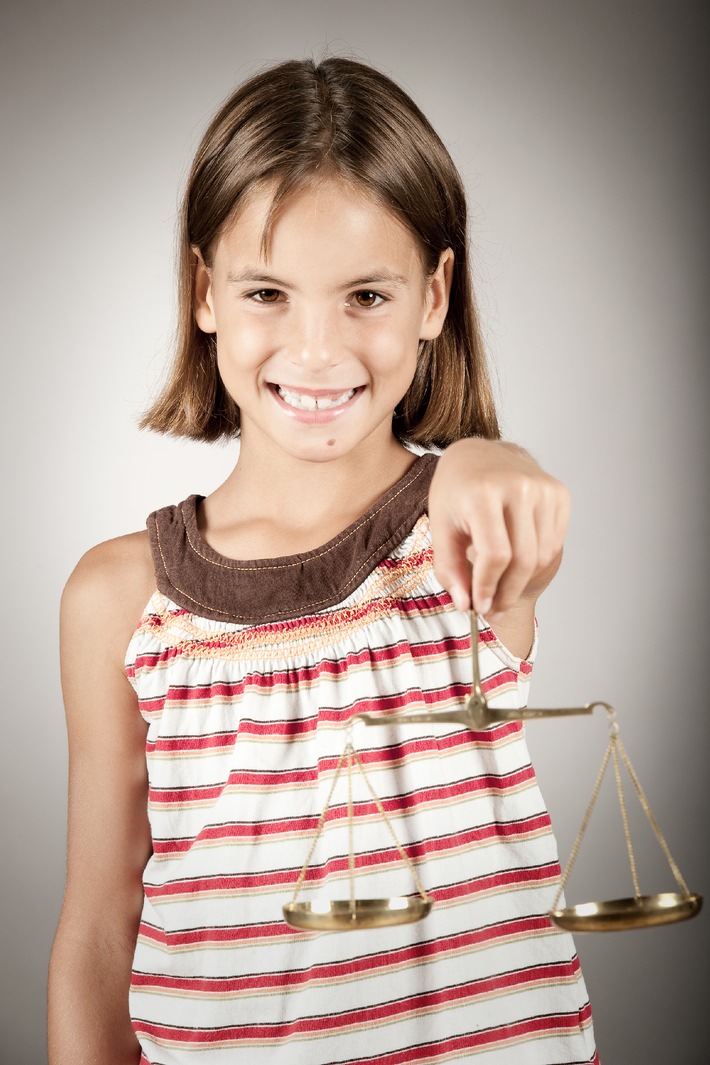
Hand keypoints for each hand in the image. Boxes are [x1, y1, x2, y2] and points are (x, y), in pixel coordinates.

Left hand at [428, 438, 569, 619]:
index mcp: (482, 491)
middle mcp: (518, 486)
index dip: (488, 587)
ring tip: (501, 593)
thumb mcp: (440, 526)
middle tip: (493, 610)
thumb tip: (466, 605)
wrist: (480, 454)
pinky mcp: (559, 493)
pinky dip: (536, 564)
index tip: (479, 607)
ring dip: (521, 584)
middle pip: (523, 560)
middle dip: (507, 593)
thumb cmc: (456, 491)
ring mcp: (543, 488)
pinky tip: (516, 565)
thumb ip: (449, 567)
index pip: (495, 554)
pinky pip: (553, 544)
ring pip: (542, 556)